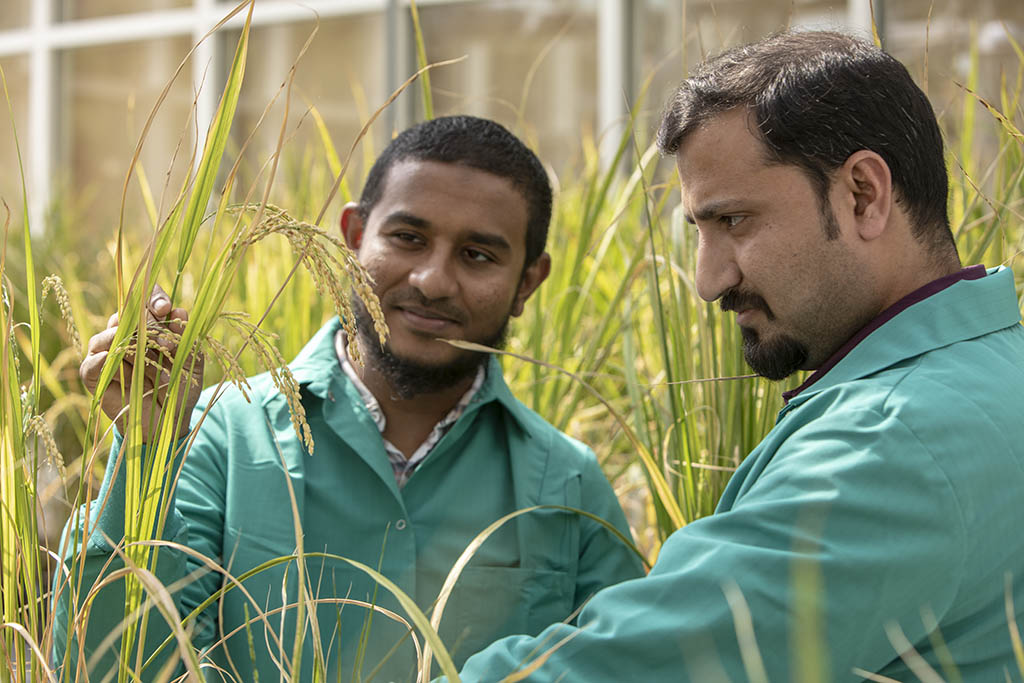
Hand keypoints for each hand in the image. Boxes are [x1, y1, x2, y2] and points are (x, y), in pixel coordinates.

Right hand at [80, 285, 204, 442]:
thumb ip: (186, 339)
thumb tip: (180, 313)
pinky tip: (116, 361)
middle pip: (127, 313)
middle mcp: (125, 334)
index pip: (146, 298)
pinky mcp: (93, 374)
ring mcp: (107, 352)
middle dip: (150, 326)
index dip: (154, 298)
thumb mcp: (192, 363)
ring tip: (153, 360)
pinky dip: (104, 359)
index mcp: (150, 325)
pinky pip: (92, 361)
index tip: (164, 309)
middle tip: (165, 344)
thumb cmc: (180, 387)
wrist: (169, 421)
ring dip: (134, 346)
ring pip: (111, 335)